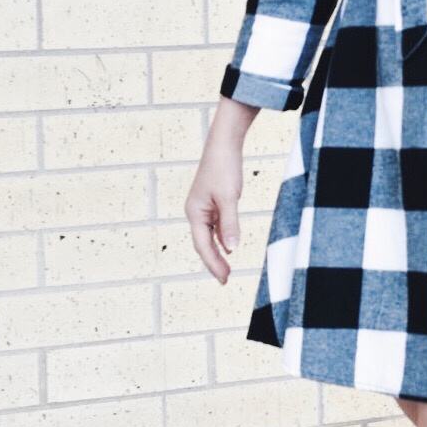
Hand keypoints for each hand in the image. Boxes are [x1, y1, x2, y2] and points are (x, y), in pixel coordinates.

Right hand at [184, 98, 255, 283]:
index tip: (224, 279)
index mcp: (195, 212)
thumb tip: (231, 250)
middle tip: (225, 281)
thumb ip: (230, 224)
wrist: (223, 145)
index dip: (213, 264)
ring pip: (209, 237)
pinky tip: (229, 248)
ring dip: (218, 253)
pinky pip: (216, 227)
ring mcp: (204, 208)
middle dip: (214, 263)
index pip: (203, 245)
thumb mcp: (229, 198)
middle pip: (204, 244)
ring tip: (226, 270)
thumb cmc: (224, 168)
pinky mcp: (213, 203)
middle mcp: (196, 212)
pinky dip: (222, 239)